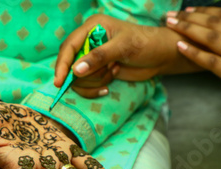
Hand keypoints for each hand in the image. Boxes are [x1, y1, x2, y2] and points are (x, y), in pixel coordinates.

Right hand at [55, 14, 198, 97]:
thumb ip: (99, 57)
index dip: (62, 64)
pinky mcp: (96, 71)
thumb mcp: (123, 47)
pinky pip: (85, 86)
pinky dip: (96, 88)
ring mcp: (91, 58)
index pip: (68, 46)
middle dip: (87, 75)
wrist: (159, 57)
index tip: (60, 81)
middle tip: (108, 71)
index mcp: (92, 27)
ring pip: (78, 78)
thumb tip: (76, 70)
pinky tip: (109, 84)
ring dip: (96, 80)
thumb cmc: (145, 44)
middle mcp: (88, 41)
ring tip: (114, 72)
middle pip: (70, 64)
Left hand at [167, 7, 220, 112]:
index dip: (208, 11)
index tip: (191, 10)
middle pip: (217, 23)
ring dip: (188, 29)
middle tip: (173, 15)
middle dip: (192, 17)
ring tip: (171, 25)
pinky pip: (212, 61)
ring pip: (212, 37)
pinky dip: (194, 53)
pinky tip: (180, 47)